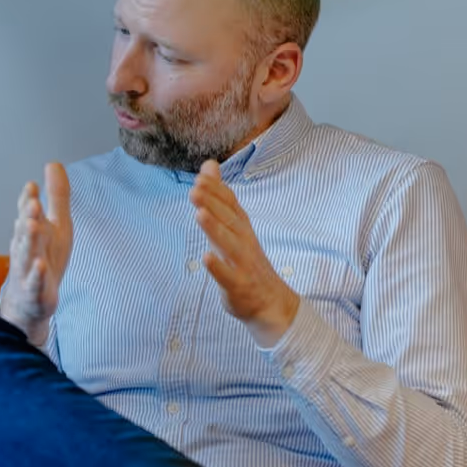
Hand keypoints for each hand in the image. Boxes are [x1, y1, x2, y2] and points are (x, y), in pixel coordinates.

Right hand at [0, 162, 72, 331]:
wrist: (31, 300)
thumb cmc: (45, 257)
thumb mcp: (57, 224)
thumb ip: (56, 195)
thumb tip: (53, 163)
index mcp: (32, 230)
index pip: (27, 212)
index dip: (28, 199)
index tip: (32, 186)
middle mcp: (26, 247)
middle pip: (25, 230)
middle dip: (28, 216)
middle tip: (32, 203)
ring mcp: (27, 269)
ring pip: (25, 253)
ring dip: (28, 240)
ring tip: (31, 226)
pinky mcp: (35, 290)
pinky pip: (34, 282)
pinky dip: (36, 274)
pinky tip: (39, 265)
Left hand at [190, 161, 299, 340]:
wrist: (271, 302)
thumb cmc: (246, 259)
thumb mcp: (233, 226)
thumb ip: (219, 196)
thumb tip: (209, 165)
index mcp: (241, 227)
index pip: (230, 204)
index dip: (217, 190)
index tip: (202, 176)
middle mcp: (244, 241)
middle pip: (229, 220)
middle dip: (213, 204)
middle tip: (196, 188)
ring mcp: (242, 264)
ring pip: (229, 244)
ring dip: (215, 229)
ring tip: (200, 214)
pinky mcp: (238, 286)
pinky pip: (227, 276)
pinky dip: (218, 267)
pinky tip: (206, 258)